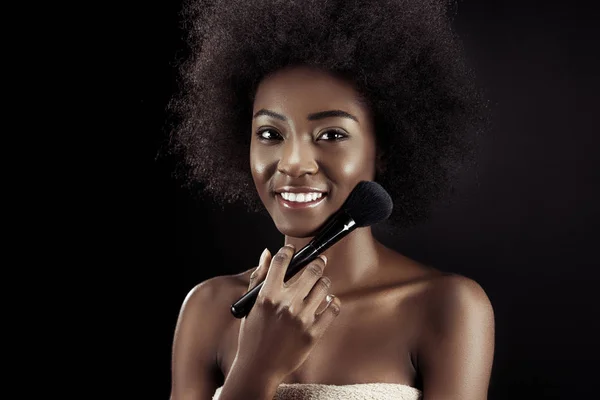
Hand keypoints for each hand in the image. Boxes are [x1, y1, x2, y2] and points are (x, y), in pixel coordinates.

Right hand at [233, 244, 340, 382]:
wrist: (259, 367)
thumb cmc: (253, 335)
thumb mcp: (250, 305)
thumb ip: (259, 277)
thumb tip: (267, 253)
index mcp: (267, 296)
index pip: (282, 261)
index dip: (288, 251)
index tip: (292, 250)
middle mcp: (286, 304)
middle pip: (312, 270)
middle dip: (317, 262)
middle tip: (319, 261)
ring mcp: (301, 319)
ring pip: (324, 287)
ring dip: (324, 282)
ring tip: (321, 284)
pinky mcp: (314, 333)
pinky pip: (333, 309)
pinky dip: (333, 302)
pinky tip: (328, 301)